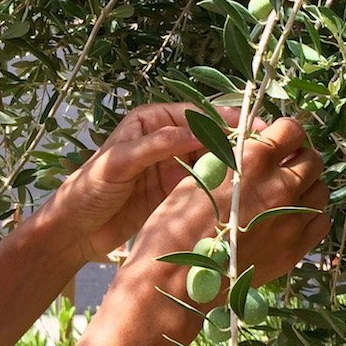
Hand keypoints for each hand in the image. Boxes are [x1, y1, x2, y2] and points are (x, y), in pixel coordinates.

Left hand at [45, 103, 275, 265]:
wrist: (74, 230)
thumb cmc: (88, 188)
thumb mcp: (118, 162)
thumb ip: (155, 146)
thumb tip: (194, 132)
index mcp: (151, 122)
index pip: (197, 115)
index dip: (227, 121)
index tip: (256, 129)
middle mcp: (165, 141)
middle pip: (210, 137)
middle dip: (239, 142)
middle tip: (271, 152)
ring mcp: (172, 168)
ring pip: (213, 162)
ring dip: (235, 166)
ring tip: (265, 173)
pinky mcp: (175, 195)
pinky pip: (205, 186)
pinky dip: (224, 188)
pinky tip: (244, 194)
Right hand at [126, 116, 328, 298]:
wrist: (178, 279)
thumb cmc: (176, 223)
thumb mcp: (200, 175)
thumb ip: (235, 158)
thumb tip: (256, 146)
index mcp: (253, 161)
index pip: (292, 130)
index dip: (285, 132)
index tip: (277, 139)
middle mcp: (280, 187)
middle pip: (313, 159)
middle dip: (299, 157)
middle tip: (281, 166)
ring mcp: (292, 220)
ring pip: (321, 190)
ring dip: (306, 186)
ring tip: (285, 194)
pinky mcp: (295, 249)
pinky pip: (320, 222)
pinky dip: (310, 215)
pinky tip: (289, 219)